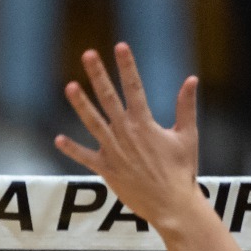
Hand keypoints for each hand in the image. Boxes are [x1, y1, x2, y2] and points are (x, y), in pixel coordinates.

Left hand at [55, 44, 203, 231]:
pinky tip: (58, 139)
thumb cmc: (182, 171)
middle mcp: (126, 133)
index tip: (120, 46)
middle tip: (88, 54)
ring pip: (92, 122)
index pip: (134, 86)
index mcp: (145, 123)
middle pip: (108, 97)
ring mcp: (113, 151)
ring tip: (69, 86)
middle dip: (98, 74)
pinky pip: (85, 157)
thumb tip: (191, 79)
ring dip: (80, 104)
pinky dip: (72, 149)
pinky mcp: (106, 169)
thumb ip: (186, 106)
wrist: (172, 204)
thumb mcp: (187, 135)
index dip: (127, 65)